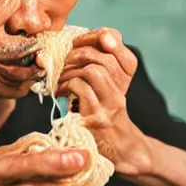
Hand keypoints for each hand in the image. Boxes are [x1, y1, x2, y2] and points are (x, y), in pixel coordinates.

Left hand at [58, 28, 152, 174]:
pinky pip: (81, 88)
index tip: (76, 42)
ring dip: (69, 71)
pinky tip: (59, 92)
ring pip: (92, 70)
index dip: (95, 35)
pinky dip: (66, 86)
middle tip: (61, 62)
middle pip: (102, 55)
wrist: (119, 151)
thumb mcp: (104, 88)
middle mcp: (122, 88)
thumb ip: (96, 66)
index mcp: (126, 75)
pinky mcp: (97, 118)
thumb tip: (69, 45)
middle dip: (75, 53)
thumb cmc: (104, 116)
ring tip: (59, 79)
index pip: (115, 41)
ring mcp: (110, 104)